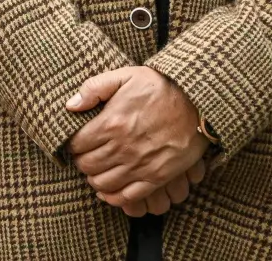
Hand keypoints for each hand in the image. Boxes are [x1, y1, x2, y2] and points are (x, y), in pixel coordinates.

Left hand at [66, 67, 208, 215]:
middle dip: (84, 159)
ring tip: (102, 167)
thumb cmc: (164, 86)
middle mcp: (123, 147)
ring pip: (101, 182)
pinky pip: (125, 196)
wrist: (201, 100)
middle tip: (91, 153)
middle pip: (87, 165)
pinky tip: (111, 187)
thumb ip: (95, 87)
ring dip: (96, 176)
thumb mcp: (129, 75)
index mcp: (112, 123)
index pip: (76, 145)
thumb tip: (70, 106)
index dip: (75, 143)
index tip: (82, 140)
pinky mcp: (156, 176)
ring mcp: (140, 164)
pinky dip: (112, 196)